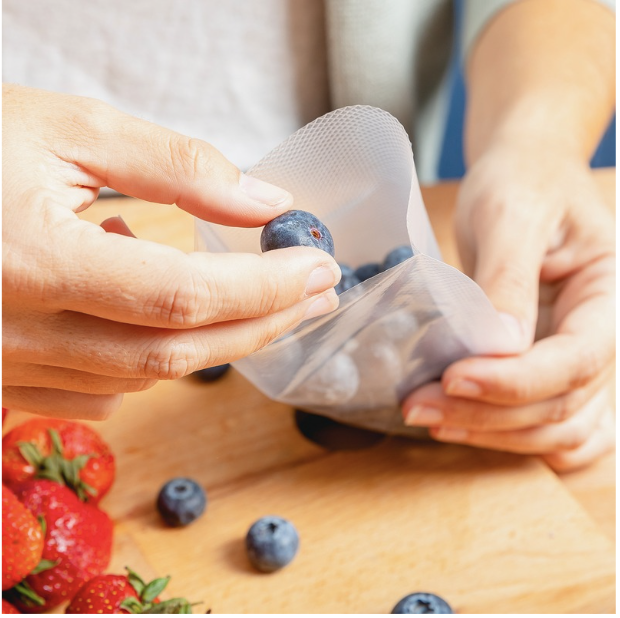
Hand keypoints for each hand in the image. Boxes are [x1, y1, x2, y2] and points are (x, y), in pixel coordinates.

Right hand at [2, 84, 339, 419]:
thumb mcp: (62, 131)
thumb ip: (174, 166)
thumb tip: (266, 202)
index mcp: (29, 260)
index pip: (182, 296)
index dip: (264, 287)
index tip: (320, 266)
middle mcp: (12, 332)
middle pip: (173, 354)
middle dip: (261, 325)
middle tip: (319, 296)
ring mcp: (2, 369)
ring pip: (141, 379)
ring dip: (215, 343)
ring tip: (262, 301)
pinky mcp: (0, 384)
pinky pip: (98, 394)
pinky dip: (151, 362)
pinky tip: (164, 323)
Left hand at [402, 144, 614, 470]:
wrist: (522, 179)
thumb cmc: (523, 183)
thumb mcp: (512, 216)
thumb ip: (508, 279)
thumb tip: (501, 345)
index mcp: (609, 295)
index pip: (577, 359)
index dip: (515, 381)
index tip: (452, 378)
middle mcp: (602, 337)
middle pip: (562, 405)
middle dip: (488, 414)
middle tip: (417, 405)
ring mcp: (579, 359)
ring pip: (557, 430)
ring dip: (492, 434)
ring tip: (426, 414)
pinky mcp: (549, 368)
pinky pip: (551, 429)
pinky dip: (511, 439)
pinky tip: (462, 426)